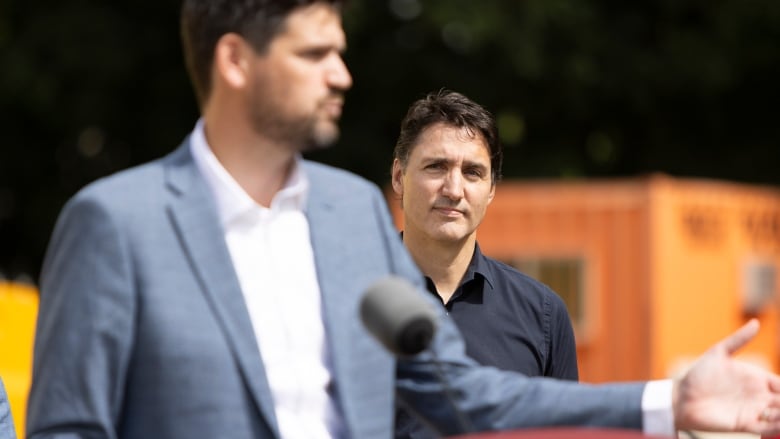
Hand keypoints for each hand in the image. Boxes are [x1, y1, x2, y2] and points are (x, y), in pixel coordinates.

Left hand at [673, 318, 779, 434]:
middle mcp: (758, 396)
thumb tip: (756, 322)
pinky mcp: (745, 424)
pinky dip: (777, 427)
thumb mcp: (719, 353)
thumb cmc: (699, 374)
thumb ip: (739, 339)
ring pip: (779, 416)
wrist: (681, 397)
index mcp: (756, 378)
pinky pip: (767, 429)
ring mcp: (753, 410)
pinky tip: (778, 422)